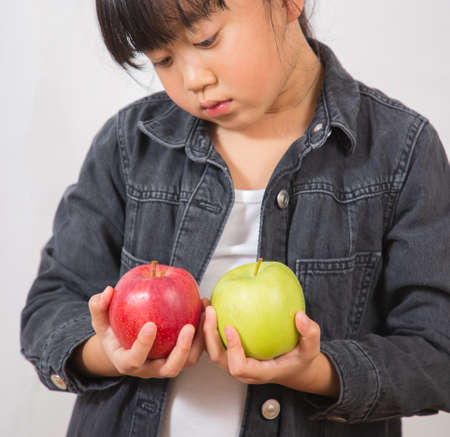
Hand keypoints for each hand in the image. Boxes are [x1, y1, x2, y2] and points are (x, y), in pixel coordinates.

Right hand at [74, 286, 207, 378]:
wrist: (124, 347)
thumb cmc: (112, 332)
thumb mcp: (100, 321)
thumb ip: (99, 307)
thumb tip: (107, 291)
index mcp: (128, 362)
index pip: (135, 360)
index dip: (143, 345)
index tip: (150, 325)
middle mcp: (150, 369)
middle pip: (170, 368)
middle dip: (181, 349)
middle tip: (189, 326)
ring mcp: (167, 364)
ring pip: (189, 360)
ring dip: (200, 340)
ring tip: (205, 314)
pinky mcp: (181, 357)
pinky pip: (196, 348)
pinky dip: (203, 331)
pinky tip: (205, 308)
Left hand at [203, 306, 338, 396]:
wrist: (294, 368)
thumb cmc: (300, 359)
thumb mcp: (311, 349)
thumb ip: (309, 333)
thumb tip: (300, 316)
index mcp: (260, 372)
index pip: (239, 366)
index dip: (232, 349)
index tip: (230, 327)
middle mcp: (244, 370)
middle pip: (218, 358)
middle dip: (209, 336)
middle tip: (211, 311)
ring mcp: (236, 362)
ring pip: (212, 350)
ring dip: (205, 329)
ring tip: (206, 305)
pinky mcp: (232, 354)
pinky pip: (216, 342)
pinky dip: (210, 327)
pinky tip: (212, 306)